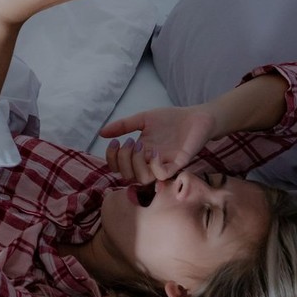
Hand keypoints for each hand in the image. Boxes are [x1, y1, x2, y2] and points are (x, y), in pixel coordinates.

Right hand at [100, 105, 218, 180]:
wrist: (196, 117)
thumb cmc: (171, 119)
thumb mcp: (143, 119)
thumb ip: (123, 126)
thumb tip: (101, 133)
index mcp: (140, 155)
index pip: (119, 168)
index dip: (112, 159)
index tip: (115, 142)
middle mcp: (149, 163)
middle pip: (128, 176)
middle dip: (123, 159)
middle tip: (131, 142)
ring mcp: (163, 165)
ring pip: (143, 179)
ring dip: (137, 162)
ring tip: (141, 144)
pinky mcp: (178, 163)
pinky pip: (162, 175)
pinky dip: (155, 166)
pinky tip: (155, 151)